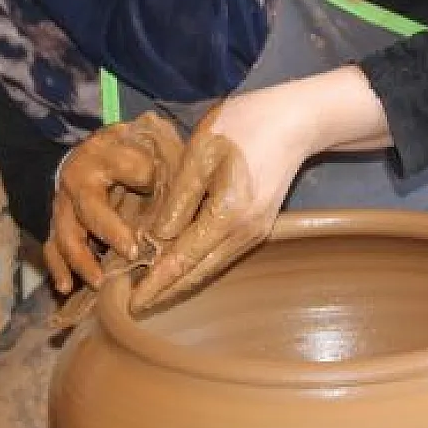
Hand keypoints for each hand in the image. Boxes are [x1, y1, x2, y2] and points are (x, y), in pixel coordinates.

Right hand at [45, 112, 184, 293]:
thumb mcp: (148, 138)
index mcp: (104, 152)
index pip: (125, 163)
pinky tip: (67, 287)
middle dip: (110, 230)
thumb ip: (167, 155)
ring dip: (82, 259)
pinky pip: (52, 248)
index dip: (144, 175)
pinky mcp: (58, 224)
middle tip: (133, 252)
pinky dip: (58, 268)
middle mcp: (78, 179)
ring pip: (66, 233)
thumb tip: (193, 180)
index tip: (158, 186)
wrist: (89, 152)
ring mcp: (64, 205)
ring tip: (99, 281)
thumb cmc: (128, 148)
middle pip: (89, 206)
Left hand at [130, 66, 394, 313]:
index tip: (131, 303)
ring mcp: (256, 232)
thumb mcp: (201, 153)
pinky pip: (223, 255)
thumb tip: (156, 239)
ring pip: (212, 267)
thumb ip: (178, 198)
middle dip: (166, 291)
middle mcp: (244, 233)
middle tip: (134, 307)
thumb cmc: (244, 126)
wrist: (296, 121)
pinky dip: (198, 266)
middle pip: (199, 272)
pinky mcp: (259, 226)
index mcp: (227, 214)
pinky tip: (181, 268)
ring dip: (182, 282)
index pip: (183, 259)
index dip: (156, 282)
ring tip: (151, 293)